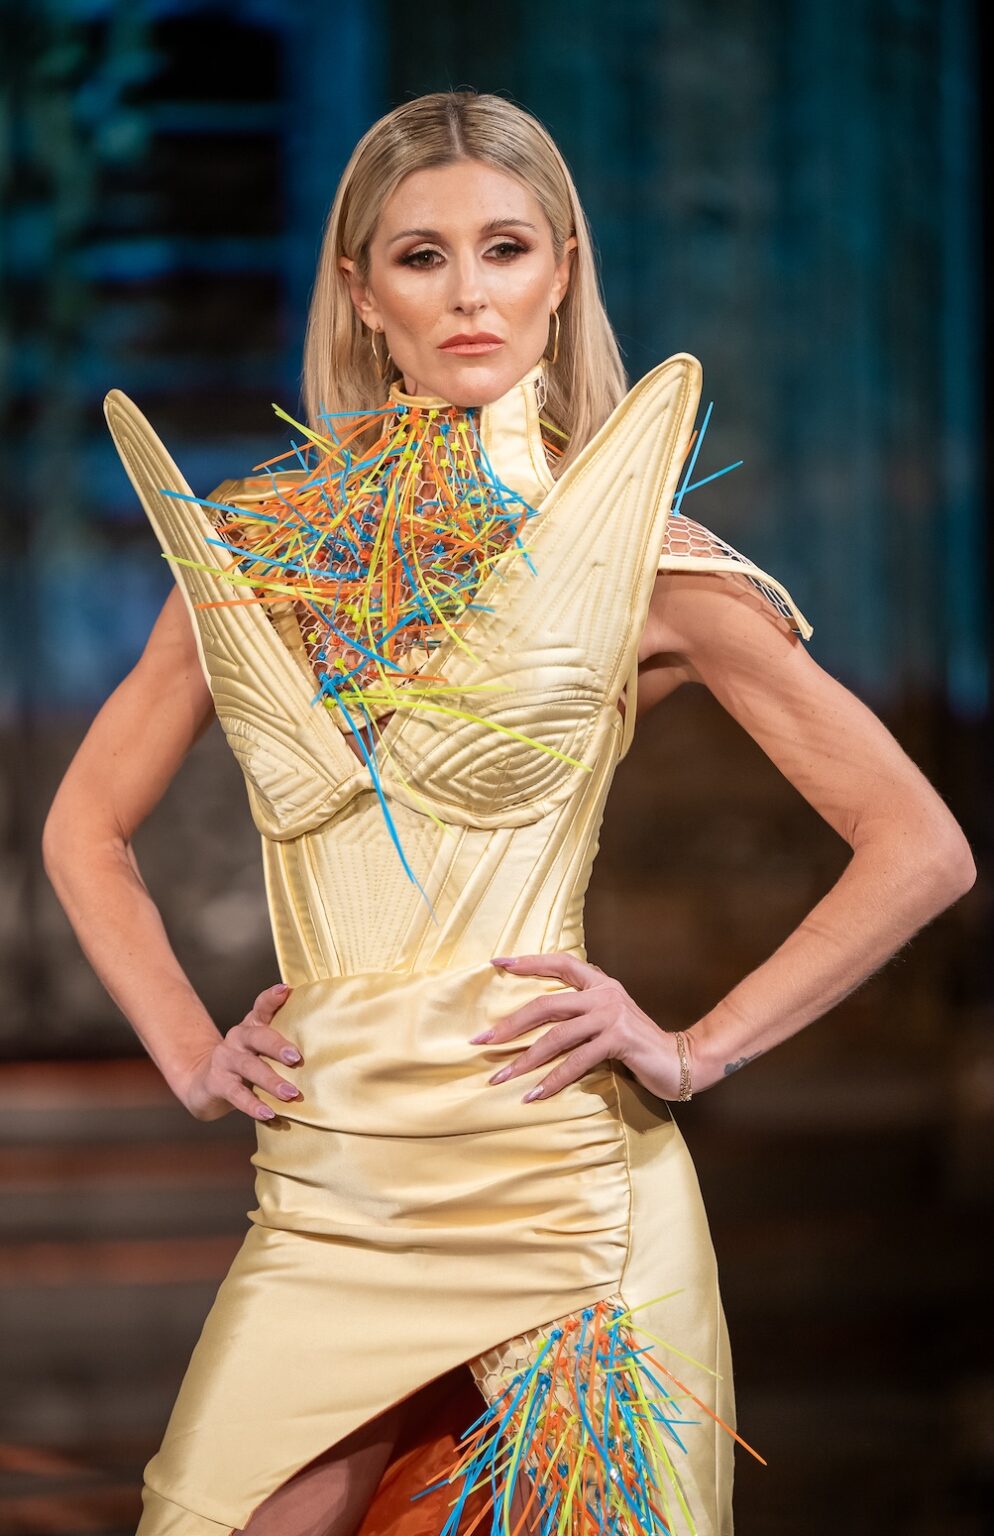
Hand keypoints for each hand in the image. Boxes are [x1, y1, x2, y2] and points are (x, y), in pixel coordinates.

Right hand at [179, 983, 303, 1122]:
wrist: (206, 1083)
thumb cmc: (247, 1064)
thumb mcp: (262, 1049)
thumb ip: (284, 1042)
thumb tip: (326, 1044)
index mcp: (252, 1026)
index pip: (261, 1007)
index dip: (272, 998)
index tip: (285, 990)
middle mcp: (237, 1038)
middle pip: (257, 1037)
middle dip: (277, 1046)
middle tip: (296, 1058)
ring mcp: (225, 1060)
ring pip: (249, 1067)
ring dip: (271, 1081)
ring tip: (291, 1094)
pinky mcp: (218, 1083)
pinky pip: (237, 1094)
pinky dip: (253, 1105)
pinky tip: (269, 1114)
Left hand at [473, 952, 703, 1101]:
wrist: (680, 1060)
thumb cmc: (639, 1043)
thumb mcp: (609, 1018)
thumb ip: (583, 1011)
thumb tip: (541, 1017)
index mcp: (600, 984)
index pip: (560, 963)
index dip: (529, 962)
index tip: (497, 963)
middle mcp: (604, 994)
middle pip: (546, 1004)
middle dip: (510, 1024)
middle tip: (481, 1040)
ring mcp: (611, 1016)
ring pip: (556, 1036)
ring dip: (525, 1060)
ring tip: (501, 1077)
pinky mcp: (618, 1040)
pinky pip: (576, 1062)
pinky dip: (553, 1081)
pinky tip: (535, 1095)